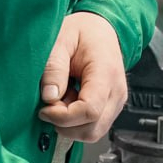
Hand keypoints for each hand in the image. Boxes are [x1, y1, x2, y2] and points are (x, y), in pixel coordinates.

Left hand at [39, 12, 127, 142]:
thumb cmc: (83, 32)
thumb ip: (54, 67)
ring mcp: (117, 102)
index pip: (89, 111)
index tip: (45, 108)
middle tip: (50, 104)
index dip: (63, 117)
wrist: (101, 29)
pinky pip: (93, 127)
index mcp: (106, 73)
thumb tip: (49, 97)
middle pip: (92, 129)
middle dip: (65, 124)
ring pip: (93, 133)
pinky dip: (77, 122)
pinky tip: (70, 101)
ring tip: (62, 99)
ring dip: (70, 124)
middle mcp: (117, 92)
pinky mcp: (111, 108)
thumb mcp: (61, 40)